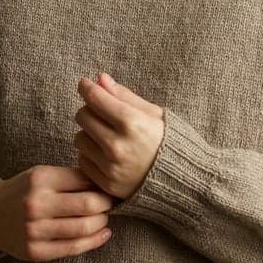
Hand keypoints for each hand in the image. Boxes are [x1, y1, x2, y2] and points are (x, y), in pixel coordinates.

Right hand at [0, 165, 116, 261]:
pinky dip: (94, 241)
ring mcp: (34, 230)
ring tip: (104, 218)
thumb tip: (107, 183)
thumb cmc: (23, 192)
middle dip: (107, 205)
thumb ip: (72, 177)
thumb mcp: (42, 174)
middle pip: (89, 205)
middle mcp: (36, 204)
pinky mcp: (35, 251)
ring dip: (102, 223)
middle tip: (110, 204)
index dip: (103, 186)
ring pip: (84, 228)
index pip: (85, 181)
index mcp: (40, 179)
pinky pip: (73, 248)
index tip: (110, 189)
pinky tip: (103, 234)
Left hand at [73, 72, 165, 199]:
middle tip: (102, 113)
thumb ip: (124, 96)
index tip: (85, 84)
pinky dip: (92, 155)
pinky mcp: (107, 183)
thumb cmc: (169, 140)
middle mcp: (118, 145)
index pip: (95, 98)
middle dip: (90, 110)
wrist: (182, 178)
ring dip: (89, 134)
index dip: (86, 87)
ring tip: (107, 136)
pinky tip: (108, 154)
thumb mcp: (153, 113)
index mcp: (132, 123)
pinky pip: (83, 161)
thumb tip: (100, 79)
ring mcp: (111, 167)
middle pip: (83, 116)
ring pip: (79, 138)